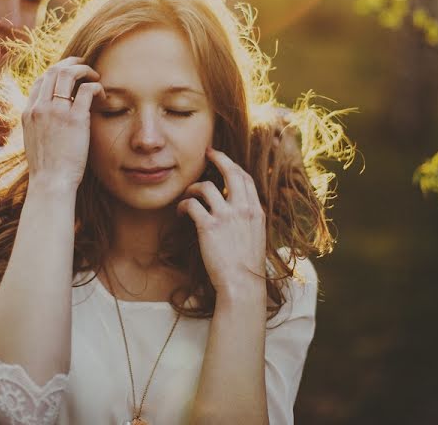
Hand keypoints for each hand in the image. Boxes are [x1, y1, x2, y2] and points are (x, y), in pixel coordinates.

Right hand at [22, 57, 104, 190]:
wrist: (50, 183)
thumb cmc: (47, 168)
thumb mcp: (34, 142)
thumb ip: (40, 125)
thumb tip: (51, 119)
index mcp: (29, 112)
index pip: (41, 80)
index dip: (57, 72)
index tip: (70, 75)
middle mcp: (40, 107)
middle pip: (54, 71)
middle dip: (72, 64)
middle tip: (86, 66)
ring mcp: (56, 111)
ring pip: (68, 73)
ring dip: (85, 70)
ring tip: (95, 76)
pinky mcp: (75, 118)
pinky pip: (87, 90)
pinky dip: (96, 87)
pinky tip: (102, 95)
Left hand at [177, 148, 266, 293]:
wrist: (242, 284)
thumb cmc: (247, 266)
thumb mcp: (256, 236)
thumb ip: (249, 219)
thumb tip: (238, 208)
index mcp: (256, 211)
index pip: (246, 179)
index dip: (233, 166)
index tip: (223, 160)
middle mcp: (244, 209)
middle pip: (231, 172)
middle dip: (218, 158)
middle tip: (207, 154)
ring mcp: (226, 217)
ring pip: (206, 187)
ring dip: (193, 188)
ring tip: (187, 194)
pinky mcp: (209, 227)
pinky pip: (192, 205)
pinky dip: (183, 204)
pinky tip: (180, 212)